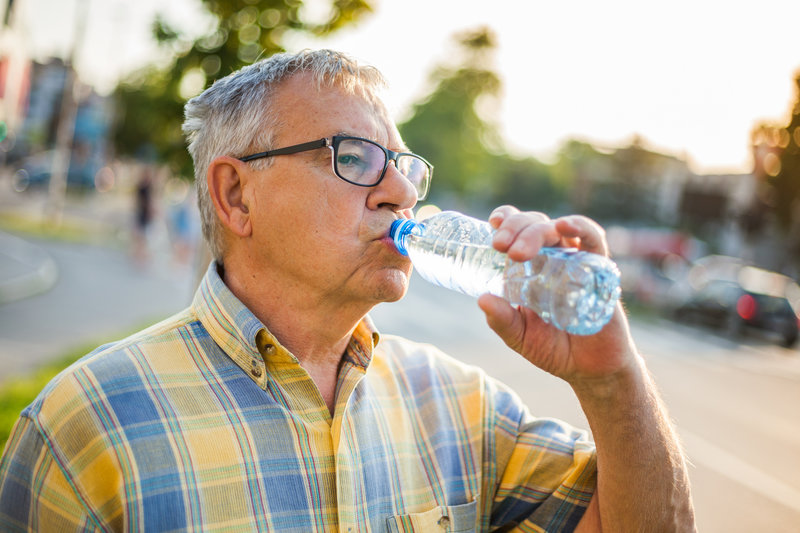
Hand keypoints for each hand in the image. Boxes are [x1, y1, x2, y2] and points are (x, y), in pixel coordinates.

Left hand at [477, 206, 637, 383]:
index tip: (493, 222)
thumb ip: (502, 320)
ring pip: (557, 228)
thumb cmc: (554, 349)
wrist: (590, 370)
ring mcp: (575, 261)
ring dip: (536, 232)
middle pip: (534, 225)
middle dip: (515, 228)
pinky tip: (565, 225)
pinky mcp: (599, 270)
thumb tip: (482, 299)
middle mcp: (552, 258)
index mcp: (530, 267)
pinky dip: (580, 227)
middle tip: (499, 245)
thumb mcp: (520, 336)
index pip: (517, 231)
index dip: (506, 220)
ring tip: (518, 252)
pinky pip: (594, 240)